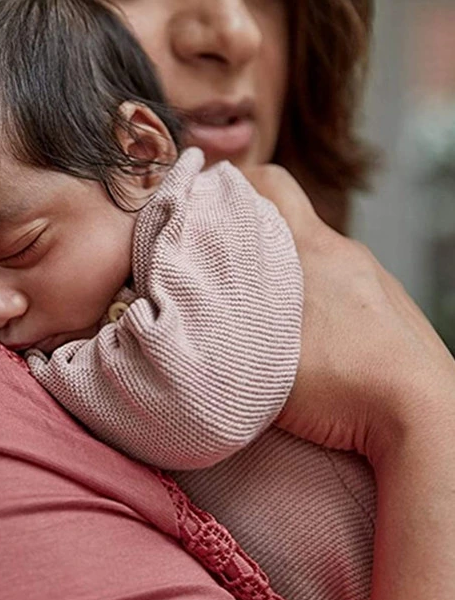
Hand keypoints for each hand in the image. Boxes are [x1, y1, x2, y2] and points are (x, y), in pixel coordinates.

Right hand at [243, 164, 454, 599]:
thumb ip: (212, 324)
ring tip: (258, 307)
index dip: (230, 183)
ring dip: (283, 266)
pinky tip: (307, 334)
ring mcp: (372, 279)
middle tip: (219, 260)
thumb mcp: (256, 356)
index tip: (200, 203)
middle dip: (250, 227)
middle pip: (288, 215)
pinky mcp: (389, 307)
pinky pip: (341, 282)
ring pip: (314, 253)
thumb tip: (175, 314)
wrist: (424, 416)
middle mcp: (343, 252)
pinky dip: (315, 293)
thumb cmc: (339, 385)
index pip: (268, 182)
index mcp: (309, 248)